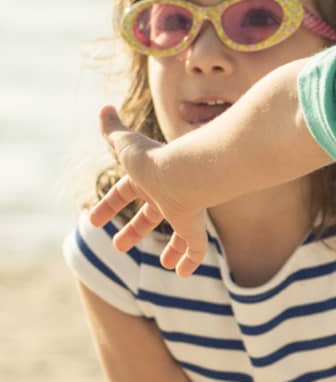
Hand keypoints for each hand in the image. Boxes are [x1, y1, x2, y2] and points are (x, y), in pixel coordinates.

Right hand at [90, 107, 208, 275]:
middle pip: (150, 215)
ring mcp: (182, 210)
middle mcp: (166, 194)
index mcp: (147, 178)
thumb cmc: (151, 160)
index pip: (124, 192)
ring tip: (164, 265)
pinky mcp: (195, 225)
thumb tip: (104, 108)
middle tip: (118, 245)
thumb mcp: (124, 144)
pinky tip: (182, 273)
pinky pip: (196, 249)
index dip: (109, 205)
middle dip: (136, 230)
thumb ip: (112, 130)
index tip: (93, 220)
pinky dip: (190, 261)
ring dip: (173, 249)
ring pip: (180, 233)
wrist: (184, 173)